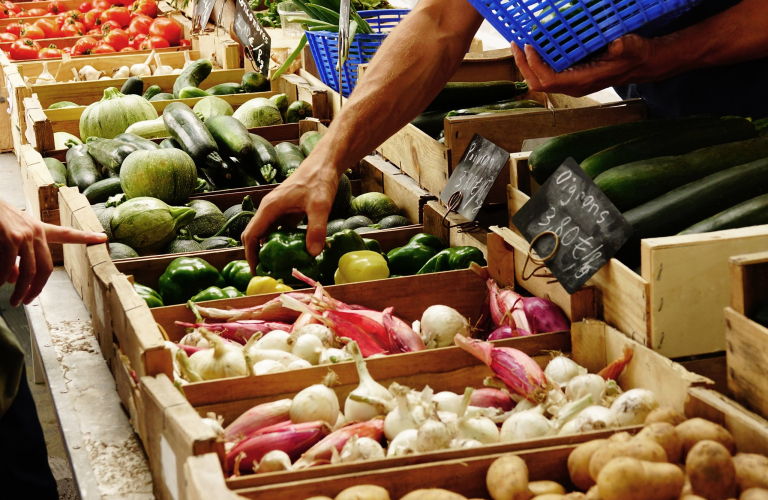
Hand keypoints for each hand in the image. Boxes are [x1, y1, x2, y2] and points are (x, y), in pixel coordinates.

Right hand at [0, 200, 106, 306]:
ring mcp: (24, 234)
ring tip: (13, 301)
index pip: (66, 234)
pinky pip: (8, 267)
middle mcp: (36, 231)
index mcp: (39, 229)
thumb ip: (16, 260)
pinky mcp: (10, 237)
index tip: (103, 238)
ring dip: (19, 291)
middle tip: (26, 301)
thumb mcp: (10, 239)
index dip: (86, 237)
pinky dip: (1, 279)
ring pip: (29, 272)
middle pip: (46, 268)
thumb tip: (16, 280)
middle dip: (36, 289)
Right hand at [241, 158, 338, 274]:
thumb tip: (313, 253)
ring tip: (278, 267)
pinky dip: (282, 242)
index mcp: (270, 208)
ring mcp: (278, 210)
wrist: (325, 163)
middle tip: (267, 273)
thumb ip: (316, 229)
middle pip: (255, 235)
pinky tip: (293, 253)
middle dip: (257, 255)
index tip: (256, 271)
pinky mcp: (288, 211)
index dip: (251, 255)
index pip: (251, 235)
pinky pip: (280, 230)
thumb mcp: (320, 205)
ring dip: (269, 250)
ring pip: (267, 234)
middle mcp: (270, 209)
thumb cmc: (319, 180)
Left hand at [512, 34, 657, 96]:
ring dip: (526, 64)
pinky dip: (537, 62)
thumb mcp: (633, 47)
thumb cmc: (636, 55)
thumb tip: (616, 44)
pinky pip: (547, 74)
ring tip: (518, 44)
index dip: (535, 65)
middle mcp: (573, 86)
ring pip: (540, 80)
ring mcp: (570, 83)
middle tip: (514, 44)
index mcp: (583, 81)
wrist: (641, 64)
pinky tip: (534, 47)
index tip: (528, 46)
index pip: (549, 80)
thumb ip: (625, 46)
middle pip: (538, 83)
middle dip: (523, 65)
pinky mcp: (571, 77)